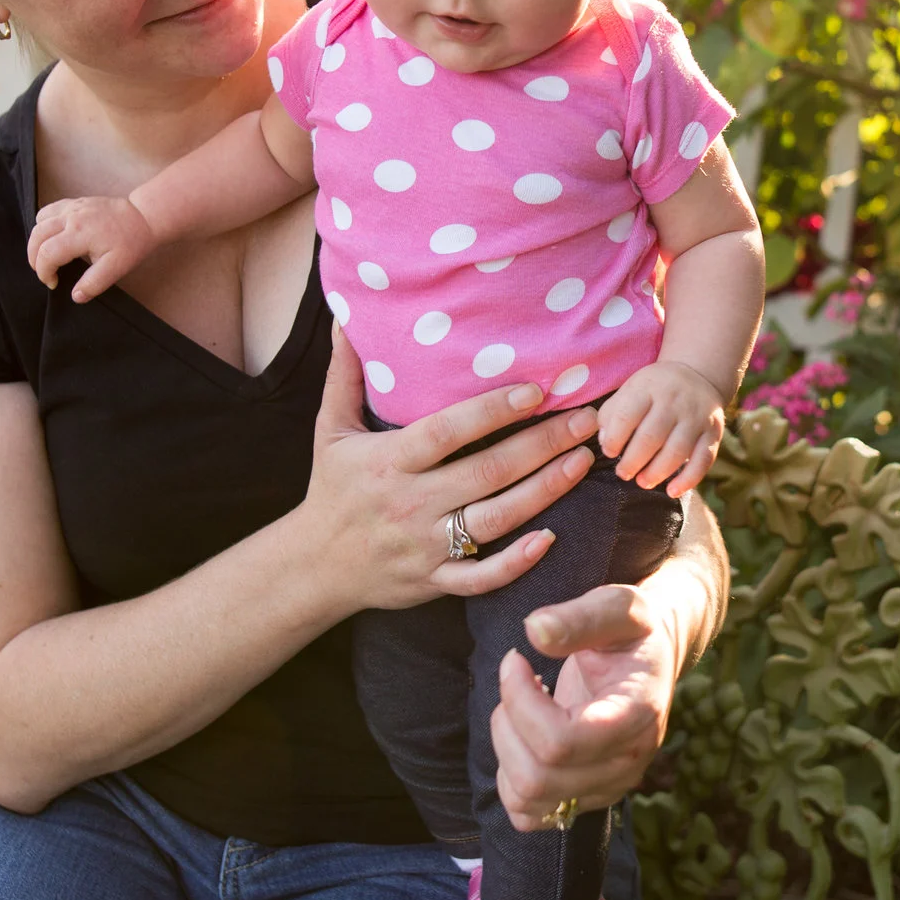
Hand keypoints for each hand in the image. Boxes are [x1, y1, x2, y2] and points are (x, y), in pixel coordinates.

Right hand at [27, 196, 157, 301]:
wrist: (143, 217)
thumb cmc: (131, 242)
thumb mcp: (116, 268)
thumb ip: (94, 284)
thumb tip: (76, 296)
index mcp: (79, 234)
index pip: (46, 254)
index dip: (44, 273)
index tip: (53, 283)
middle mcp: (71, 217)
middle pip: (37, 237)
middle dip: (35, 259)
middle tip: (46, 273)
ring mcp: (71, 207)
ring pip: (39, 222)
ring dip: (37, 241)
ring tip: (47, 257)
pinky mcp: (74, 202)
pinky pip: (48, 211)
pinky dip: (44, 225)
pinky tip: (54, 237)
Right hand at [297, 332, 600, 611]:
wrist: (313, 566)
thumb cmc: (332, 489)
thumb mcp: (330, 430)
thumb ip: (345, 375)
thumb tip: (348, 319)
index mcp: (389, 462)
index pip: (447, 432)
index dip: (492, 411)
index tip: (535, 391)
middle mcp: (410, 503)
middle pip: (486, 472)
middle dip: (541, 445)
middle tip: (585, 421)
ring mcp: (425, 545)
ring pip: (495, 519)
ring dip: (544, 491)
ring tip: (582, 460)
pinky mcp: (435, 580)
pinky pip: (480, 577)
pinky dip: (515, 563)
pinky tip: (550, 538)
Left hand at [492, 582, 677, 829]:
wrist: (651, 657)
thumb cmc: (631, 631)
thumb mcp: (616, 605)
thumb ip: (579, 617)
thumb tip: (533, 631)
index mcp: (636, 716)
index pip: (561, 742)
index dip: (520, 702)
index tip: (515, 659)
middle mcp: (626, 763)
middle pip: (537, 777)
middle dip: (508, 723)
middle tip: (517, 680)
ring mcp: (606, 788)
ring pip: (526, 798)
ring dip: (506, 747)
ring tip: (522, 706)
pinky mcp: (585, 799)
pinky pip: (527, 815)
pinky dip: (509, 779)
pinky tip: (525, 738)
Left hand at [596, 360, 726, 496]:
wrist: (697, 374)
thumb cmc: (654, 390)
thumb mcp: (630, 389)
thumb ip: (612, 414)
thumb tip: (605, 444)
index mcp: (648, 387)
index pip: (626, 416)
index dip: (613, 439)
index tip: (609, 452)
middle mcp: (674, 400)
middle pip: (651, 437)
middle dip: (632, 461)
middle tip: (623, 473)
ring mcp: (697, 416)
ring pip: (677, 451)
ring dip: (657, 473)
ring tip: (642, 482)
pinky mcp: (714, 432)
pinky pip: (703, 460)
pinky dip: (688, 480)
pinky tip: (672, 491)